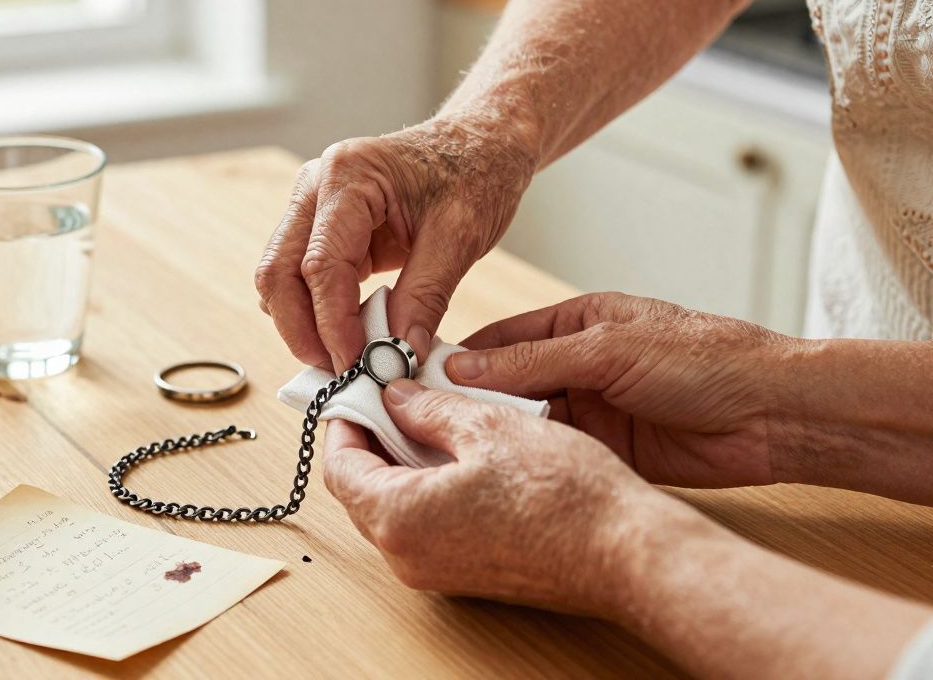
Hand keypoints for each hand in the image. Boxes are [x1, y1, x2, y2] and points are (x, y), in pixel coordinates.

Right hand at [254, 117, 535, 371]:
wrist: (480, 143)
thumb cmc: (476, 173)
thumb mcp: (462, 235)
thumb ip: (426, 295)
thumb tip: (399, 352)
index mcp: (348, 175)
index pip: (320, 264)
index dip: (333, 323)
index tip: (357, 365)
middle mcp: (316, 185)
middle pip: (277, 272)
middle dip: (300, 330)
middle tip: (339, 372)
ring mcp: (311, 205)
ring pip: (278, 278)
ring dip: (302, 324)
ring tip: (345, 359)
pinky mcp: (321, 227)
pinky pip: (298, 277)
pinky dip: (314, 312)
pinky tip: (346, 335)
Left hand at [323, 380, 671, 615]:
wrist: (626, 554)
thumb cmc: (564, 495)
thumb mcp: (488, 426)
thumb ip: (429, 410)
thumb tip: (397, 398)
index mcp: (400, 519)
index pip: (340, 467)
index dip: (345, 422)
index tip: (359, 391)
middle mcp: (408, 557)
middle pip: (361, 491)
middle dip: (372, 440)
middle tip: (393, 397)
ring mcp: (438, 573)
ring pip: (395, 510)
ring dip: (401, 463)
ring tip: (430, 417)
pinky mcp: (468, 576)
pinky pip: (427, 527)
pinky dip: (428, 488)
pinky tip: (459, 452)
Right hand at [445, 292, 801, 487]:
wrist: (775, 414)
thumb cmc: (707, 357)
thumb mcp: (609, 348)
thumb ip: (534, 359)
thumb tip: (463, 367)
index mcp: (576, 321)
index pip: (499, 339)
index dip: (455, 357)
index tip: (411, 377)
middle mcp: (577, 365)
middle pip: (504, 384)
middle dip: (465, 401)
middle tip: (415, 421)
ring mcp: (590, 410)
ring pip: (524, 424)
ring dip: (492, 435)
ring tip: (443, 450)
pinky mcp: (604, 453)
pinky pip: (552, 456)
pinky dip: (524, 463)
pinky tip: (492, 474)